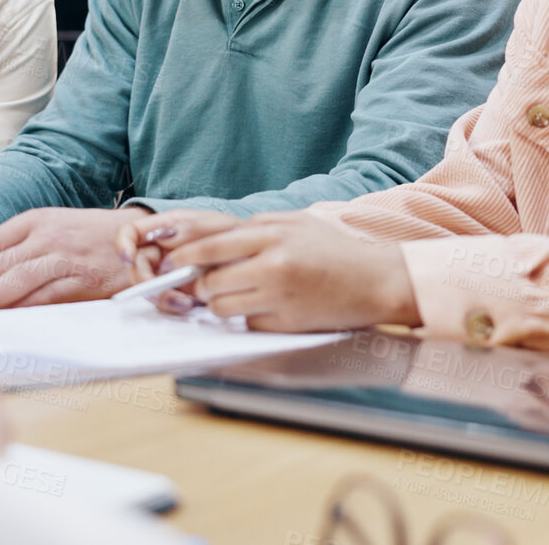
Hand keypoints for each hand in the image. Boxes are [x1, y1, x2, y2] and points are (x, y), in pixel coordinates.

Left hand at [0, 206, 153, 308]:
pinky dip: (21, 308)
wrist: (147, 240)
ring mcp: (65, 258)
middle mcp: (48, 236)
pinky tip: (3, 317)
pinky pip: (45, 297)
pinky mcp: (83, 281)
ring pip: (16, 279)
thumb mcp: (55, 228)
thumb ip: (19, 245)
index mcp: (37, 220)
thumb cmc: (96, 238)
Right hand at [113, 208, 240, 308]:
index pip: (130, 233)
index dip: (123, 245)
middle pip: (137, 267)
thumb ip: (189, 230)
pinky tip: (193, 304)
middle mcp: (162, 251)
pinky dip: (177, 305)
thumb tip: (162, 239)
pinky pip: (168, 300)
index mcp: (165, 229)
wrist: (256, 257)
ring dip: (164, 298)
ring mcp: (169, 273)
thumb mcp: (216, 226)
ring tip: (186, 303)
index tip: (127, 258)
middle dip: (146, 283)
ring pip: (150, 288)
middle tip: (162, 293)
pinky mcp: (179, 291)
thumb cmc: (236, 235)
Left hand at [150, 211, 421, 331]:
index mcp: (272, 236)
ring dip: (222, 305)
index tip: (169, 264)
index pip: (210, 247)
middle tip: (203, 285)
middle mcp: (273, 266)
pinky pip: (249, 325)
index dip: (183, 258)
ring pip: (224, 309)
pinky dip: (250, 319)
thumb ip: (257, 227)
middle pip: (210, 282)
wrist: (379, 281)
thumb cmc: (337, 250)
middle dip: (199, 287)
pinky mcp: (288, 325)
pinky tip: (268, 309)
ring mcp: (280, 298)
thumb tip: (216, 238)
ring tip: (239, 295)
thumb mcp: (297, 223)